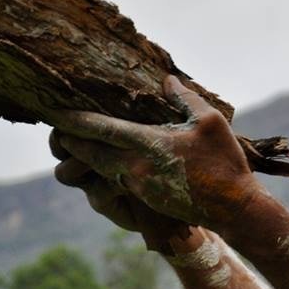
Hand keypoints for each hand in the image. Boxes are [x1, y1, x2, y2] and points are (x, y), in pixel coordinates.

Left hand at [51, 75, 257, 229]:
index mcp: (149, 145)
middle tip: (55, 128)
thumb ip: (185, 99)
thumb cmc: (224, 162)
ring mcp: (138, 186)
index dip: (75, 120)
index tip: (54, 111)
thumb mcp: (210, 121)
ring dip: (84, 157)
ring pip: (99, 169)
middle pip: (89, 153)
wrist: (233, 209)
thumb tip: (166, 80)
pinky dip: (102, 168)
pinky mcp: (145, 199)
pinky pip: (114, 180)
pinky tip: (103, 160)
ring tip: (73, 143)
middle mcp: (135, 168)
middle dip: (69, 141)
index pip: (101, 130)